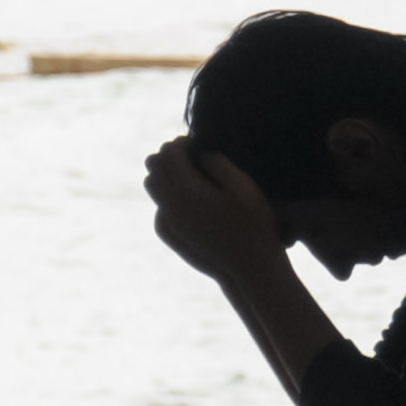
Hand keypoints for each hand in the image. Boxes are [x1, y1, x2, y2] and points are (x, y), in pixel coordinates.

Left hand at [144, 138, 284, 280]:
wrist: (250, 263)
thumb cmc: (254, 221)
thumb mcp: (243, 185)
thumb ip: (218, 163)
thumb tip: (200, 152)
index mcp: (188, 191)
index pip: (169, 152)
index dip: (183, 142)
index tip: (200, 143)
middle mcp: (172, 205)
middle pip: (154, 164)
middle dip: (170, 154)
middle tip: (193, 154)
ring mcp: (170, 220)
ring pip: (151, 184)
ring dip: (166, 172)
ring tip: (190, 171)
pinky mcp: (172, 231)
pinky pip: (158, 203)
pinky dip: (167, 191)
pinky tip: (191, 193)